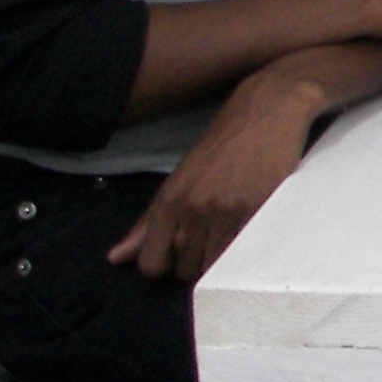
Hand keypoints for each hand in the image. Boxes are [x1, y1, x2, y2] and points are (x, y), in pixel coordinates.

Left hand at [108, 63, 321, 279]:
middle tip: (210, 240)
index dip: (163, 267)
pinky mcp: (256, 211)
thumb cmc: (222, 144)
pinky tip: (250, 228)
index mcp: (168, 199)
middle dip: (195, 264)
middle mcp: (192, 207)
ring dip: (220, 260)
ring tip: (230, 236)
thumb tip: (115, 258)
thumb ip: (148, 222)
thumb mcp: (179, 179)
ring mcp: (225, 211)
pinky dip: (244, 250)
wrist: (266, 111)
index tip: (178, 255)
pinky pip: (243, 253)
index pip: (150, 263)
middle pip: (184, 270)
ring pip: (214, 266)